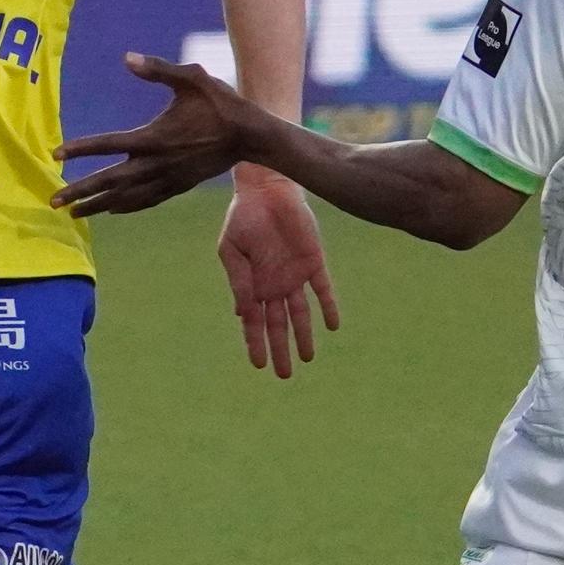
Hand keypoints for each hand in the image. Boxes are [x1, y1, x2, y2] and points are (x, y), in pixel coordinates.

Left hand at [54, 51, 264, 217]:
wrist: (251, 136)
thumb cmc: (221, 103)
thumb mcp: (191, 78)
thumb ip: (157, 69)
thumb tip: (127, 57)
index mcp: (154, 137)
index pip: (108, 144)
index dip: (80, 149)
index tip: (55, 155)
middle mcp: (156, 163)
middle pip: (110, 181)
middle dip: (80, 192)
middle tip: (53, 201)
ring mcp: (168, 178)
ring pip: (126, 198)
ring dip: (98, 206)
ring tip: (74, 214)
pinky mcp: (179, 186)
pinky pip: (146, 201)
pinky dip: (126, 207)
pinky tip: (113, 211)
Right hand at [215, 174, 341, 379]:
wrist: (266, 190)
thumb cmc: (243, 218)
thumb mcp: (231, 251)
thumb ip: (238, 281)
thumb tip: (242, 314)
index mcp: (252, 285)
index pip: (255, 322)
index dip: (256, 343)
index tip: (258, 365)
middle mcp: (275, 285)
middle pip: (279, 325)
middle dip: (281, 349)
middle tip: (284, 375)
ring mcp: (295, 275)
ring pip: (302, 313)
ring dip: (304, 335)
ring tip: (307, 358)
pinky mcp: (314, 261)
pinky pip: (323, 289)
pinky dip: (328, 306)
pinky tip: (332, 325)